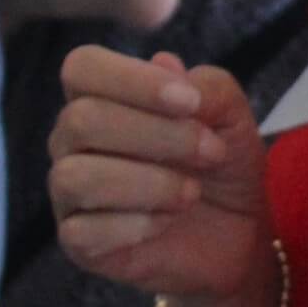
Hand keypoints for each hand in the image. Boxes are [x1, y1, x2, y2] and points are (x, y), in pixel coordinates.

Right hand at [49, 46, 275, 306]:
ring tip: (192, 192)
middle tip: (210, 152)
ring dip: (149, 183)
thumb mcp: (230, 115)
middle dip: (158, 135)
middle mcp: (72, 139)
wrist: (238, 229)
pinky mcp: (77, 242)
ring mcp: (69, 192)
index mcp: (100, 94)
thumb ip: (204, 86)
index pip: (83, 68)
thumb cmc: (221, 159)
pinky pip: (82, 231)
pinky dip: (136, 225)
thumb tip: (163, 64)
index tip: (191, 102)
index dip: (133, 80)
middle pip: (82, 120)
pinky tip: (167, 222)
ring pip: (75, 177)